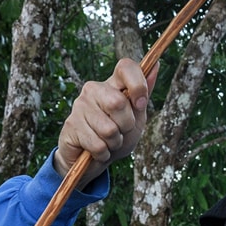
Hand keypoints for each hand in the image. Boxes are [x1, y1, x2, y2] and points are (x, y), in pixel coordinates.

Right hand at [54, 58, 158, 185]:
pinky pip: (97, 145)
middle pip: (118, 103)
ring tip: (108, 141)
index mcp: (112, 84)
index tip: (141, 104)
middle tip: (120, 131)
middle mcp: (93, 89)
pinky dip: (103, 153)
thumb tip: (155, 65)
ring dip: (114, 142)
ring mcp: (79, 106)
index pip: (126, 67)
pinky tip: (97, 150)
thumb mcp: (136, 117)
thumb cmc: (118, 136)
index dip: (138, 85)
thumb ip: (144, 94)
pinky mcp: (70, 125)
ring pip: (108, 129)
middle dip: (126, 125)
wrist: (94, 160)